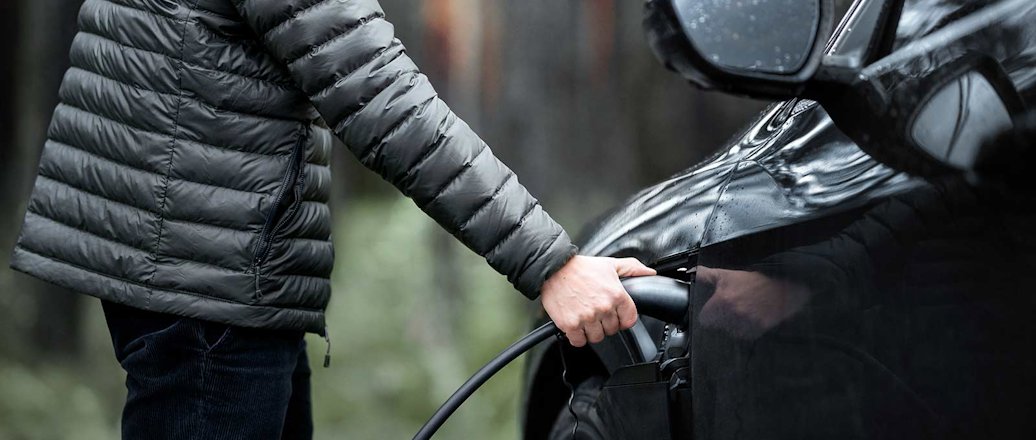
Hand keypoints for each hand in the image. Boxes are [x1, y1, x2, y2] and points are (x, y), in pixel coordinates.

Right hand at [540, 256, 655, 346]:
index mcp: (616, 294)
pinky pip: (579, 342)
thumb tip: (650, 274)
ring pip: (597, 337)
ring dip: (592, 331)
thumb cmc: (580, 268)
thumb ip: (633, 269)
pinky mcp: (570, 324)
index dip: (623, 319)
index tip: (616, 316)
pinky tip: (576, 325)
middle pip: (612, 330)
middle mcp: (603, 307)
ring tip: (586, 318)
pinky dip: (577, 337)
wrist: (553, 269)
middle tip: (597, 313)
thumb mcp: (610, 264)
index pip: (629, 320)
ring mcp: (586, 317)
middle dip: (606, 323)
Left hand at [696, 266, 811, 339]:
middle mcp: (733, 315)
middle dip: (720, 320)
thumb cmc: (754, 282)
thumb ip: (706, 275)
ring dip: (733, 326)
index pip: (704, 320)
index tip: (712, 312)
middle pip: (717, 327)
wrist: (781, 289)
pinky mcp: (757, 331)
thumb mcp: (727, 275)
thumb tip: (691, 272)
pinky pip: (744, 336)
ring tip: (741, 313)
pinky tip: (750, 318)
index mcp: (722, 302)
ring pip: (730, 332)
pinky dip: (745, 330)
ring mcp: (745, 324)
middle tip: (729, 310)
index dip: (707, 315)